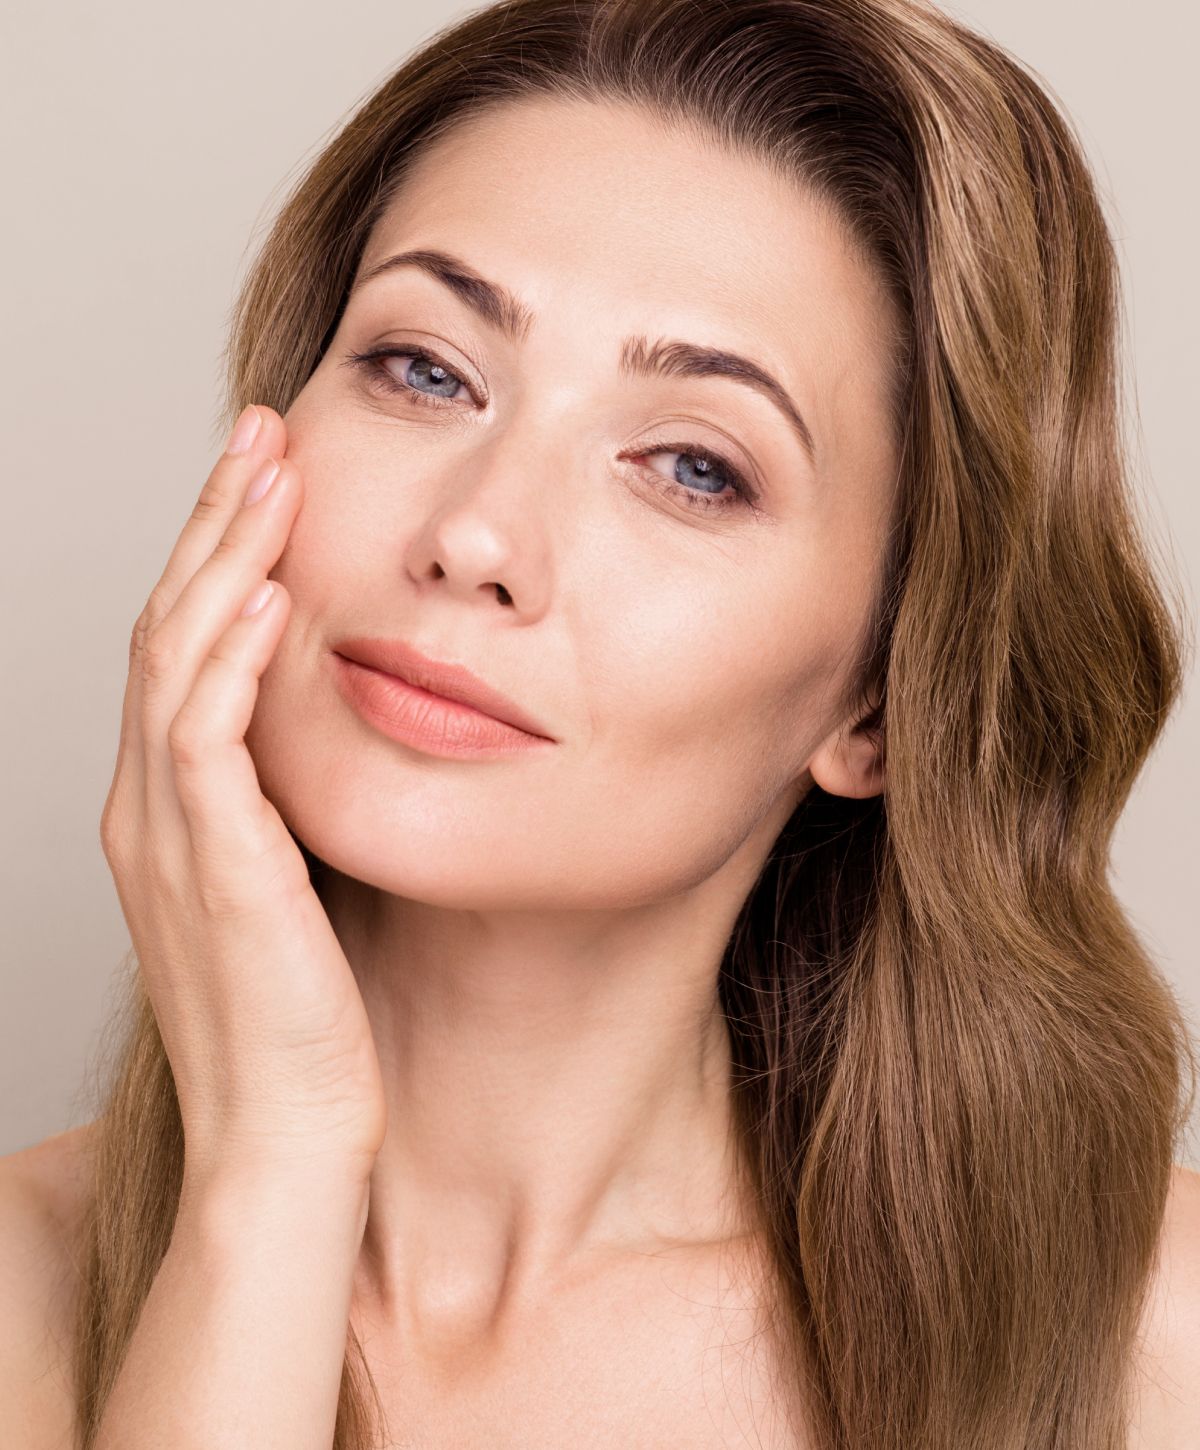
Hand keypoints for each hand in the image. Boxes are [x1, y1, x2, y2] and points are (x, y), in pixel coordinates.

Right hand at [99, 405, 385, 1190]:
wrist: (289, 1140)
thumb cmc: (311, 1021)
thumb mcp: (301, 885)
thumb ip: (299, 804)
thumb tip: (353, 729)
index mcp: (174, 812)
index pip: (185, 650)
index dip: (219, 555)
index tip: (269, 481)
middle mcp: (153, 811)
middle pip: (169, 628)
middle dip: (214, 523)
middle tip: (261, 433)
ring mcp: (170, 838)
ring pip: (176, 661)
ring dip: (221, 556)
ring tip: (267, 469)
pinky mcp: (213, 872)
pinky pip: (204, 741)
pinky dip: (228, 660)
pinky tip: (264, 592)